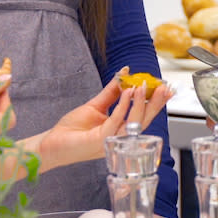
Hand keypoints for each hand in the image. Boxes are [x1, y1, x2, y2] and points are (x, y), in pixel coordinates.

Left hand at [36, 75, 174, 170]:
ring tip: (145, 86)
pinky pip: (115, 122)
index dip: (154, 103)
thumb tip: (124, 74)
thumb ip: (111, 92)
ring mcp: (111, 141)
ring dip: (140, 103)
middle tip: (165, 88)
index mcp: (120, 130)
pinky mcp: (100, 141)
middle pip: (143, 121)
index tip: (164, 88)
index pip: (142, 116)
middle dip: (155, 104)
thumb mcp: (95, 106)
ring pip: (133, 123)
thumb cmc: (72, 129)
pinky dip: (123, 107)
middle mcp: (119, 137)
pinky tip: (128, 93)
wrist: (52, 143)